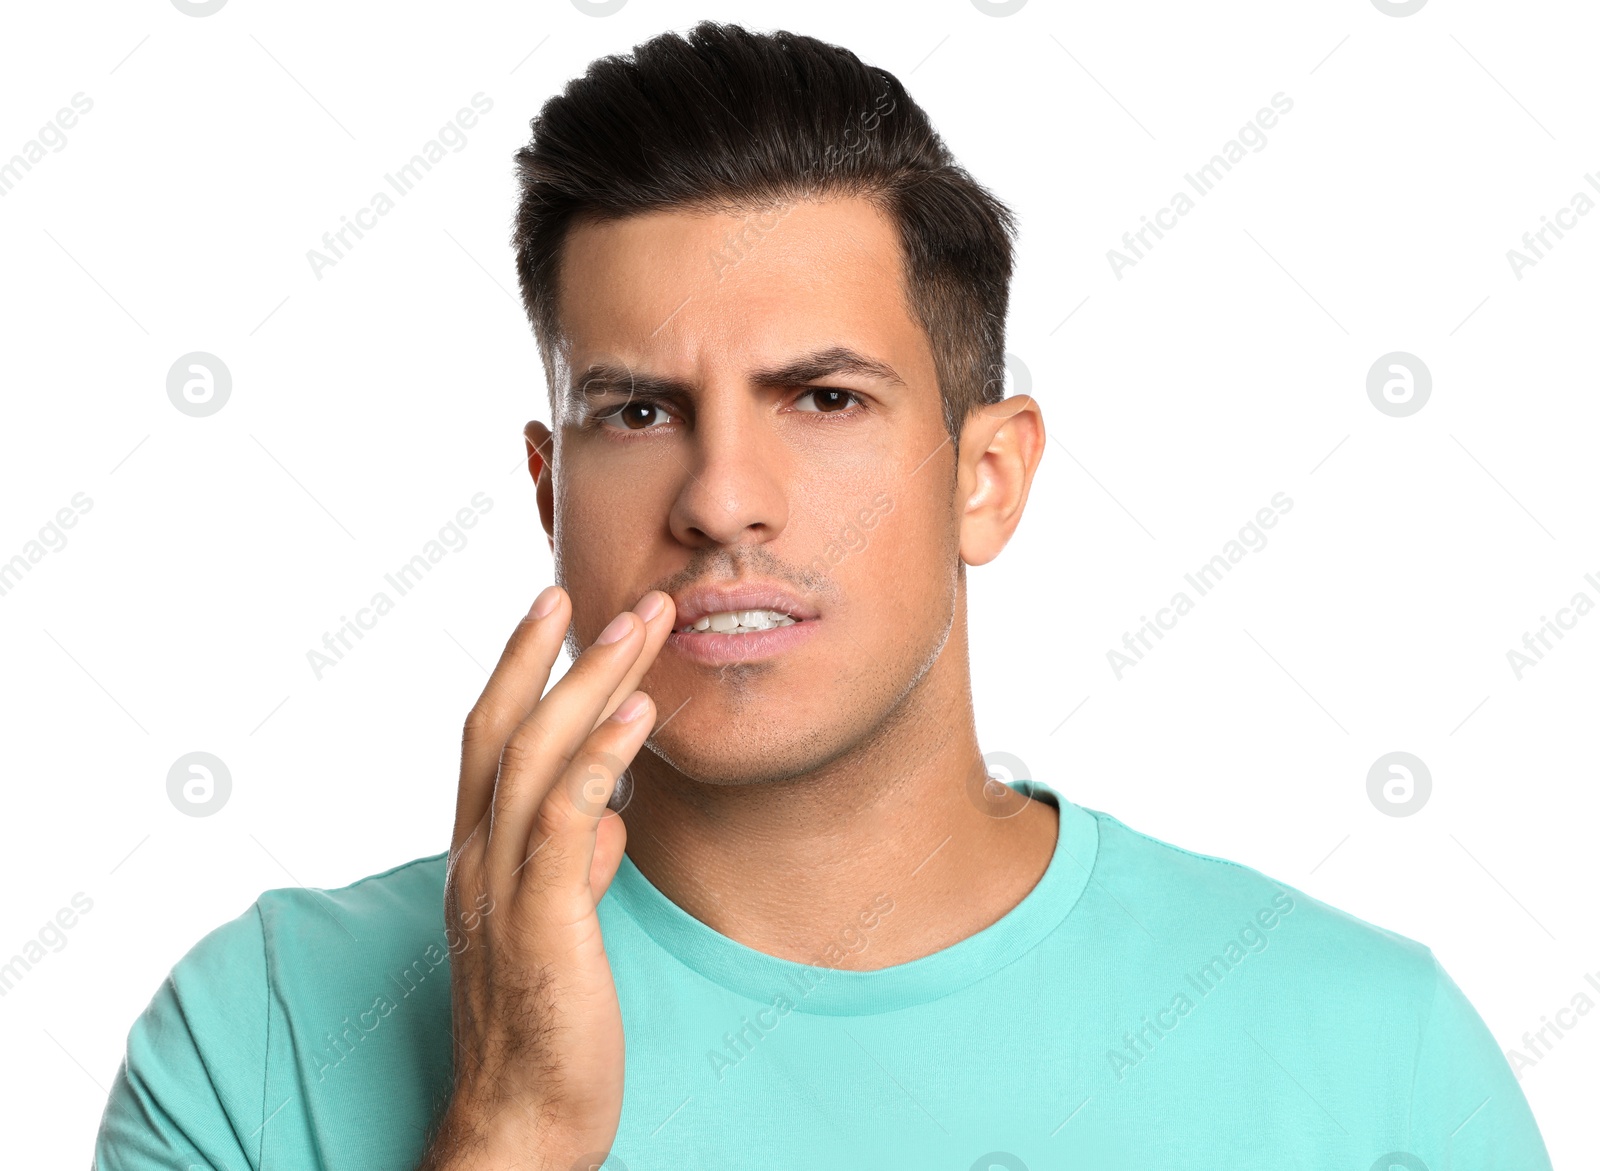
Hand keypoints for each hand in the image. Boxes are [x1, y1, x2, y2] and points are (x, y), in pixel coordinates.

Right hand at [418, 586, 674, 1169]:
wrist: (521, 1125)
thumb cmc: (546, 1027)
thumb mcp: (557, 931)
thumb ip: (574, 867)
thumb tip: (611, 822)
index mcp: (478, 857)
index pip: (490, 739)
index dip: (518, 666)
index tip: (559, 608)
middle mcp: (477, 860)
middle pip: (507, 727)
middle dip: (555, 651)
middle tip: (610, 590)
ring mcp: (502, 891)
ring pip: (536, 758)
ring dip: (591, 682)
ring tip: (643, 625)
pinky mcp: (542, 926)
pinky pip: (567, 823)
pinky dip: (600, 759)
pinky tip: (639, 713)